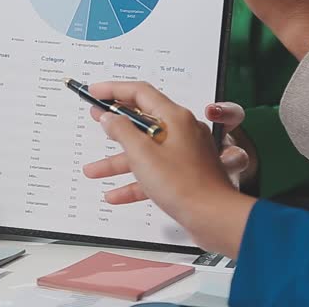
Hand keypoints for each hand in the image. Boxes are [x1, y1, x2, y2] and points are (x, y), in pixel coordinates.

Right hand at [85, 81, 255, 256]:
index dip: (114, 90)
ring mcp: (184, 153)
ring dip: (117, 161)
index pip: (140, 92)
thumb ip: (121, 131)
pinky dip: (135, 181)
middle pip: (142, 121)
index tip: (95, 92)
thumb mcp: (142, 154)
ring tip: (93, 171)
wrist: (215, 218)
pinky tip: (115, 195)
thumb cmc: (184, 185)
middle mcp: (182, 131)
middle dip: (114, 125)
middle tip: (95, 118)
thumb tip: (109, 117)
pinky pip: (155, 171)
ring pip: (145, 151)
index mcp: (174, 118)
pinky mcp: (185, 174)